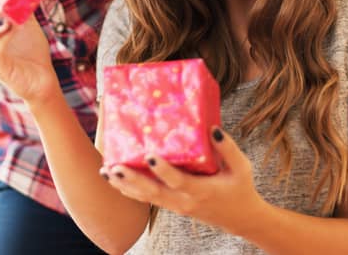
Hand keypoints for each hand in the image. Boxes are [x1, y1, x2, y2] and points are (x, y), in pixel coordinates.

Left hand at [100, 127, 263, 235]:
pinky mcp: (172, 206)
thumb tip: (213, 128)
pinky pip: (148, 199)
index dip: (163, 170)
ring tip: (106, 172)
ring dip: (125, 186)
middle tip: (113, 167)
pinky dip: (131, 190)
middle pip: (153, 193)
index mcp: (200, 191)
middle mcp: (184, 201)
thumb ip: (228, 148)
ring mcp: (176, 206)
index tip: (149, 156)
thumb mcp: (241, 168)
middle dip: (131, 180)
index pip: (178, 181)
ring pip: (146, 198)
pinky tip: (116, 179)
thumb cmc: (241, 189)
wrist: (241, 218)